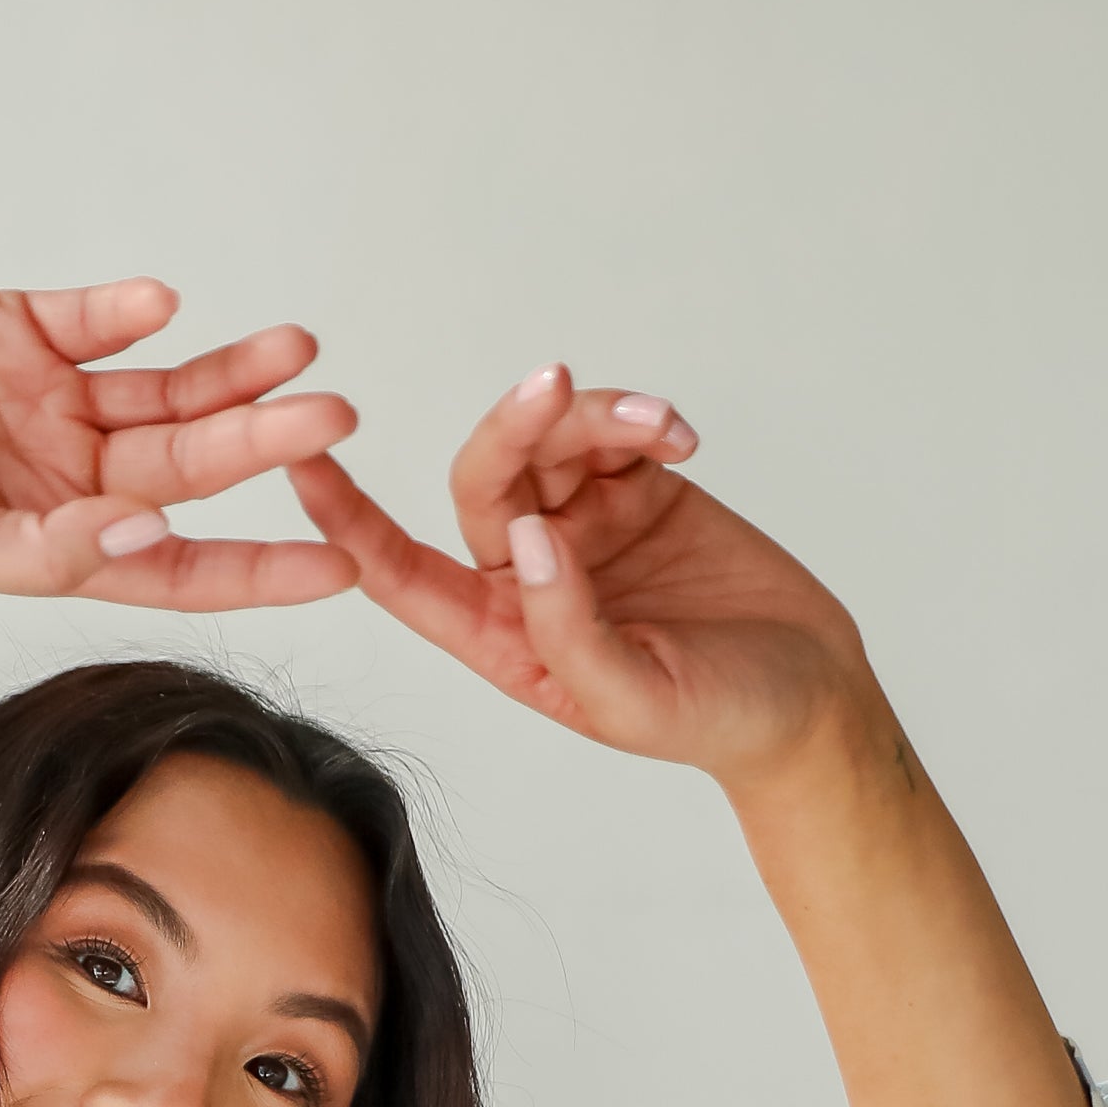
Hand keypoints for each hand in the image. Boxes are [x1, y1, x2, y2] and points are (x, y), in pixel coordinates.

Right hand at [0, 281, 359, 612]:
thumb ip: (42, 550)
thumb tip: (147, 538)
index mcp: (54, 543)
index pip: (178, 564)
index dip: (259, 567)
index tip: (340, 565)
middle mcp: (64, 475)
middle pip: (188, 463)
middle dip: (263, 442)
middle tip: (336, 417)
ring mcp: (44, 400)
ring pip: (164, 389)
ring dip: (229, 371)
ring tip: (297, 348)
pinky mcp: (14, 326)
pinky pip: (93, 317)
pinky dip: (129, 310)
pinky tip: (163, 305)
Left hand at [291, 370, 881, 788]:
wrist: (809, 695)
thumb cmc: (719, 719)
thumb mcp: (634, 698)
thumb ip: (570, 628)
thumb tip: (527, 540)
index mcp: (502, 638)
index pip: (400, 574)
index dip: (347, 521)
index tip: (298, 463)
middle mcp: (528, 576)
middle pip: (482, 480)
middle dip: (514, 429)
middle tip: (559, 387)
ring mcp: (583, 526)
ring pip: (550, 441)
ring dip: (594, 414)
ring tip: (661, 426)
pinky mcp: (639, 490)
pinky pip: (613, 430)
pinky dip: (639, 415)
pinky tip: (680, 432)